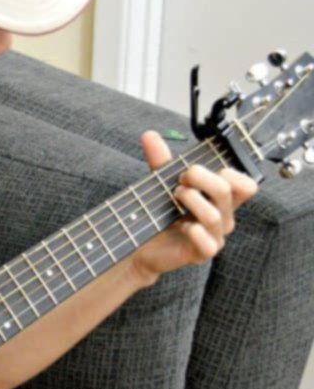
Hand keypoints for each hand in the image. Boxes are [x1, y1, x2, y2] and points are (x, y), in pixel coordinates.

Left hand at [130, 130, 257, 284]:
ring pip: (215, 215)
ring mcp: (215, 236)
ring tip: (174, 198)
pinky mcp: (203, 253)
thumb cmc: (160, 213)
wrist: (142, 244)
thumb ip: (160, 159)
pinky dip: (194, 231)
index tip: (194, 170)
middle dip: (201, 178)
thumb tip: (149, 135)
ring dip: (191, 200)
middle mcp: (223, 217)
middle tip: (180, 181)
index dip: (227, 172)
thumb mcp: (161, 183)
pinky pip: (209, 243)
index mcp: (221, 199)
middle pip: (228, 190)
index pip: (246, 184)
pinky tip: (180, 226)